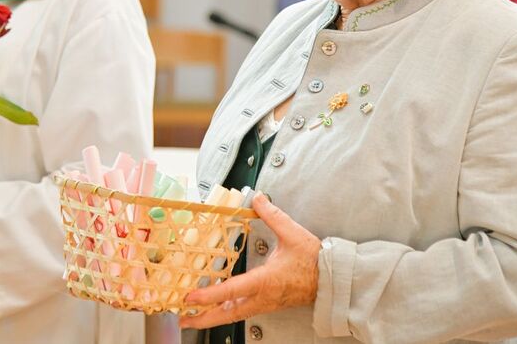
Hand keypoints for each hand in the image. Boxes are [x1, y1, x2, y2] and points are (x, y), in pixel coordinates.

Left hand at [179, 193, 321, 328]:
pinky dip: (226, 312)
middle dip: (203, 318)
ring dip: (212, 317)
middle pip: (227, 313)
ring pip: (234, 315)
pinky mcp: (268, 304)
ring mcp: (265, 303)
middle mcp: (262, 297)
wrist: (333, 280)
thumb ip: (272, 214)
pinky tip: (217, 308)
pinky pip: (243, 311)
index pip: (231, 291)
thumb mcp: (292, 233)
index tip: (190, 297)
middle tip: (182, 319)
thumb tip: (258, 198)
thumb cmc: (315, 261)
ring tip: (193, 316)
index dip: (209, 295)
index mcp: (265, 281)